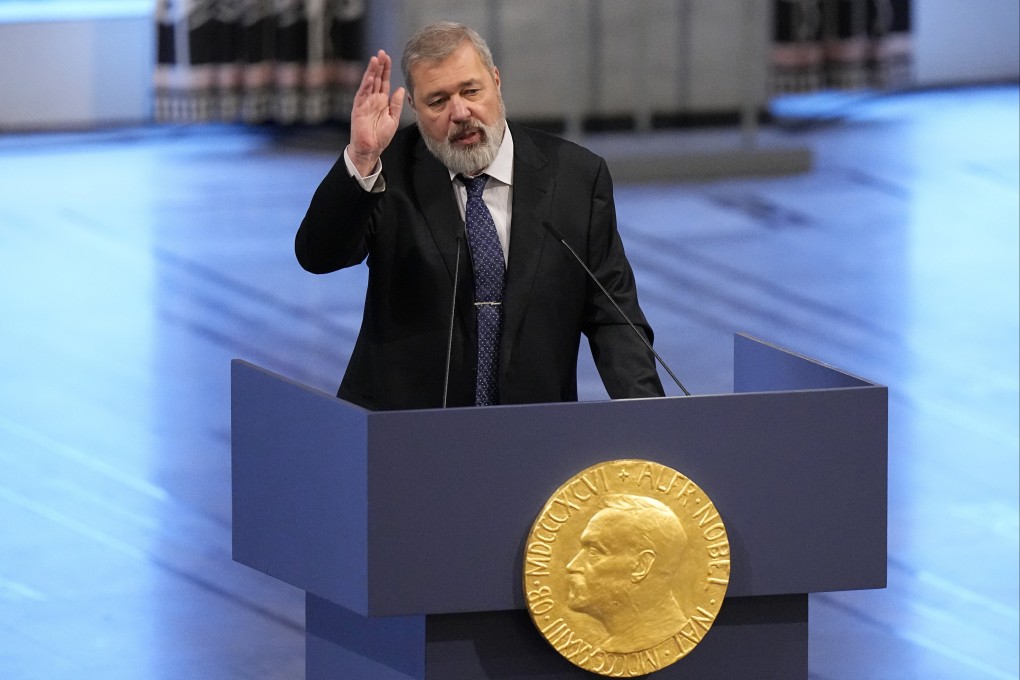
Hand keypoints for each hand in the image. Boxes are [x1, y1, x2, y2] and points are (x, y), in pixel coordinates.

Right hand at [348, 50, 405, 176]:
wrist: (371, 149)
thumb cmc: (381, 136)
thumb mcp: (393, 118)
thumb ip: (396, 104)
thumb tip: (400, 89)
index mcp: (382, 101)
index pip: (384, 82)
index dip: (386, 70)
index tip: (388, 58)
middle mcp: (373, 99)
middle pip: (376, 79)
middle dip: (379, 66)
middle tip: (382, 53)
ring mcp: (365, 102)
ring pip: (369, 83)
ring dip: (372, 71)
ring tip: (376, 59)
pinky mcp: (359, 108)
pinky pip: (363, 93)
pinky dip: (366, 83)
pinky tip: (370, 75)